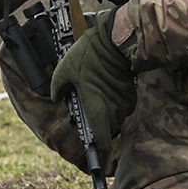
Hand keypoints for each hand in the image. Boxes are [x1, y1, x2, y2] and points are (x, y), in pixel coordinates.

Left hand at [49, 16, 134, 157]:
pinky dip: (115, 103)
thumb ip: (58, 88)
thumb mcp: (64, 70)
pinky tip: (106, 90)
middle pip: (108, 129)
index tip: (93, 146)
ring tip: (96, 99)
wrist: (113, 41)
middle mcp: (113, 109)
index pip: (103, 140)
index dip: (98, 147)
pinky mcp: (131, 93)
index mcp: (96, 108)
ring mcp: (124, 102)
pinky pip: (123, 106)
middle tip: (88, 113)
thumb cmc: (88, 57)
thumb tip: (57, 98)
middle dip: (99, 126)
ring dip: (107, 114)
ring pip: (116, 117)